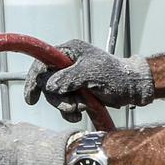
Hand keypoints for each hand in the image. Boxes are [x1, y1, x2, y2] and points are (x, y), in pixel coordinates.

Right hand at [23, 39, 152, 122]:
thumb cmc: (117, 76)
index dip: (33, 80)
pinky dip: (71, 111)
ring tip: (82, 109)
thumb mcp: (91, 74)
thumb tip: (48, 86)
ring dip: (66, 106)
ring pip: (56, 97)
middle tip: (73, 106)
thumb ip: (68, 78)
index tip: (31, 99)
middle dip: (58, 99)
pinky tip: (82, 113)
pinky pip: (65, 104)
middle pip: (47, 85)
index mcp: (69, 51)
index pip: (42, 63)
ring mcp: (72, 79)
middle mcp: (67, 64)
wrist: (133, 89)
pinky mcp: (78, 92)